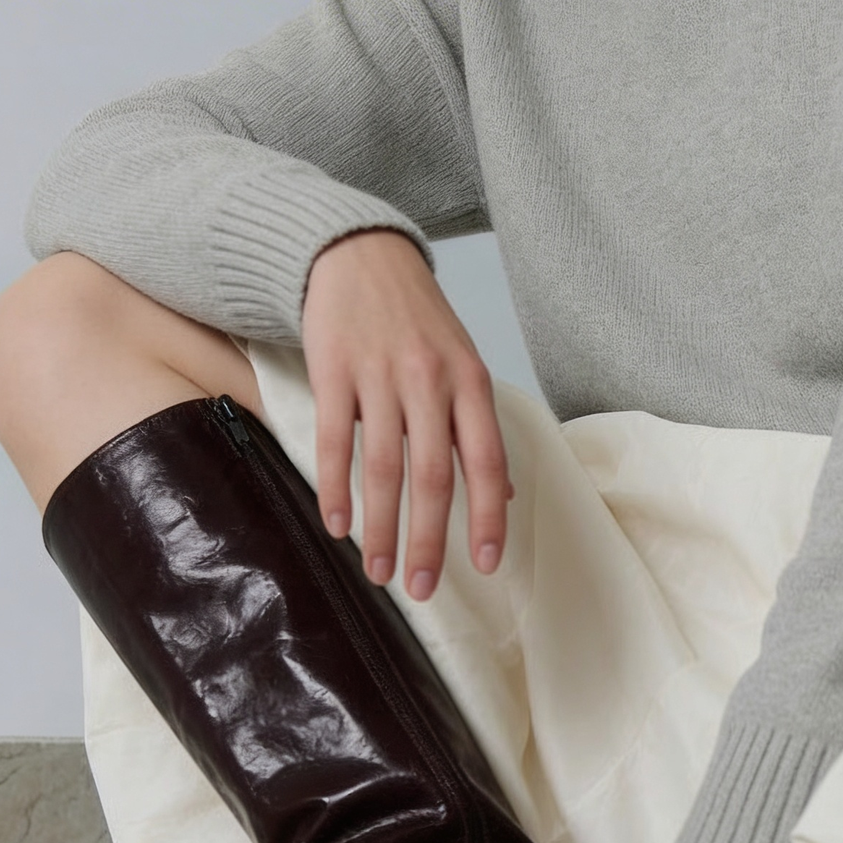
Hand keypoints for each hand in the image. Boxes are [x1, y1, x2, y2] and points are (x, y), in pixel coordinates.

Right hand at [301, 230, 511, 598]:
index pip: (488, 462)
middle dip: (429, 540)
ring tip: (378, 571)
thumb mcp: (464, 364)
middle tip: (421, 588)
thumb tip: (508, 495)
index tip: (487, 565)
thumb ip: (480, 428)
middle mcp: (430, 380)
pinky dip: (336, 488)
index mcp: (471, 382)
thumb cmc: (417, 319)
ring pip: (383, 467)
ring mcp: (380, 375)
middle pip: (433, 476)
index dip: (489, 518)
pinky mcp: (334, 369)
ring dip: (380, 527)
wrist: (360, 255)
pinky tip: (338, 524)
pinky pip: (335, 440)